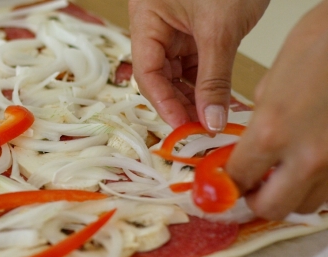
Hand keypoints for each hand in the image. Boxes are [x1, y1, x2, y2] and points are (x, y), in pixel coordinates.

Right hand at [128, 0, 267, 130]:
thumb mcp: (220, 30)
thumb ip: (214, 78)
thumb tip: (210, 119)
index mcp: (147, 17)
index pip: (147, 70)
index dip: (163, 101)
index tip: (182, 125)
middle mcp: (157, 25)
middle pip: (160, 75)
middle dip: (179, 102)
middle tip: (198, 128)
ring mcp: (177, 29)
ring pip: (178, 73)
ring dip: (193, 97)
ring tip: (209, 119)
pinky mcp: (197, 32)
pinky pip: (196, 65)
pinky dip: (206, 84)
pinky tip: (216, 102)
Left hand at [226, 0, 327, 219]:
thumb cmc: (318, 45)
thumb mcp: (272, 82)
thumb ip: (258, 121)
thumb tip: (250, 146)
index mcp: (271, 132)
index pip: (237, 179)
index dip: (227, 182)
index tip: (225, 179)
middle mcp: (306, 157)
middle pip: (271, 207)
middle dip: (256, 198)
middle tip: (253, 182)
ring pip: (306, 205)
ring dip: (289, 195)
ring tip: (284, 171)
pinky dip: (315, 184)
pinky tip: (310, 162)